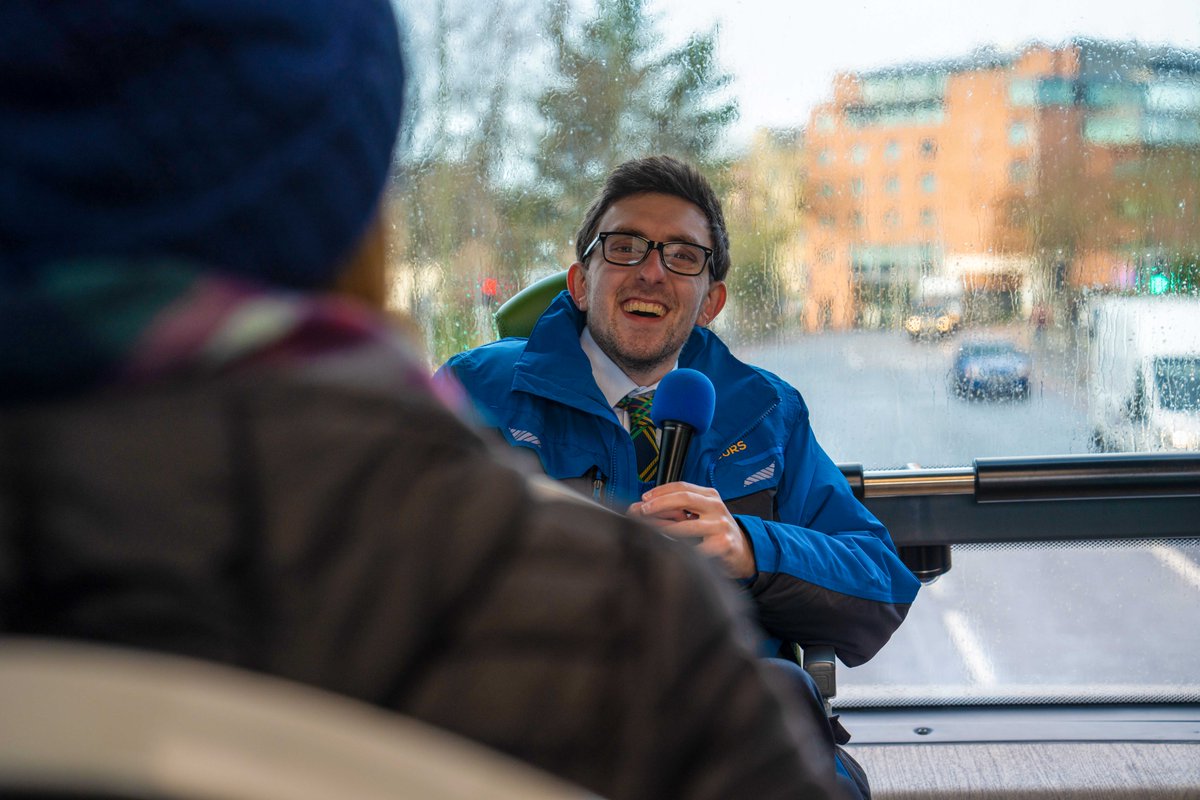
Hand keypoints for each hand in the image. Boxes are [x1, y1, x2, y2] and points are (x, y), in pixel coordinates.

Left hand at [628, 482, 755, 579]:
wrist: (742, 551)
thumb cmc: (715, 531)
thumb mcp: (700, 514)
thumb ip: (676, 509)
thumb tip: (640, 507)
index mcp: (710, 496)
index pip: (682, 487)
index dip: (660, 491)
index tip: (644, 499)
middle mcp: (716, 507)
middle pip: (684, 498)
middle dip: (659, 504)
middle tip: (643, 511)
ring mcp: (721, 525)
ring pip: (686, 526)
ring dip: (663, 529)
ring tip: (650, 533)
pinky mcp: (723, 545)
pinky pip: (696, 549)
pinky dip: (680, 550)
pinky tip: (670, 551)